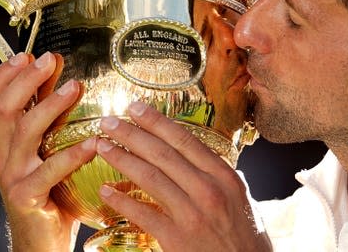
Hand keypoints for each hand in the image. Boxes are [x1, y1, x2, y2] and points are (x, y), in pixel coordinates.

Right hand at [0, 51, 96, 251]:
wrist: (40, 240)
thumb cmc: (51, 191)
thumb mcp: (47, 149)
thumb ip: (52, 118)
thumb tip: (66, 78)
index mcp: (5, 141)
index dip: (2, 75)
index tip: (26, 54)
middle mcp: (3, 155)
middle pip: (4, 109)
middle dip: (25, 80)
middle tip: (49, 60)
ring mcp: (13, 176)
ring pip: (24, 132)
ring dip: (49, 106)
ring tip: (74, 87)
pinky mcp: (28, 197)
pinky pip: (49, 171)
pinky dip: (72, 154)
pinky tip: (93, 143)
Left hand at [96, 101, 271, 251]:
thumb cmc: (246, 237)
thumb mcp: (242, 197)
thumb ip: (220, 176)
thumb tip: (202, 156)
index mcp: (224, 175)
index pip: (185, 140)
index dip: (157, 122)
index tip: (136, 108)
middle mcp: (208, 189)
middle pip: (163, 153)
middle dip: (132, 133)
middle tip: (108, 120)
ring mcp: (192, 214)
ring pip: (150, 177)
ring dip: (122, 159)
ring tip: (101, 145)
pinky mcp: (178, 239)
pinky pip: (143, 214)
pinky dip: (122, 201)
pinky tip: (105, 191)